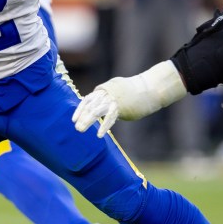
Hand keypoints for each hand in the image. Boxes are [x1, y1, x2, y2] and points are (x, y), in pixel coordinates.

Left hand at [72, 63, 187, 137]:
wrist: (149, 88)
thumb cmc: (134, 93)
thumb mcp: (117, 93)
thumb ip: (107, 100)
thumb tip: (99, 110)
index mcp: (104, 90)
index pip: (87, 99)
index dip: (80, 109)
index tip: (73, 119)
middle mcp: (107, 93)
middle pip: (90, 106)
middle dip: (82, 117)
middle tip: (76, 128)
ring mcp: (114, 99)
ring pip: (97, 110)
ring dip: (88, 121)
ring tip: (80, 130)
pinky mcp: (122, 106)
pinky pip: (110, 117)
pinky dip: (104, 126)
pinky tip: (100, 135)